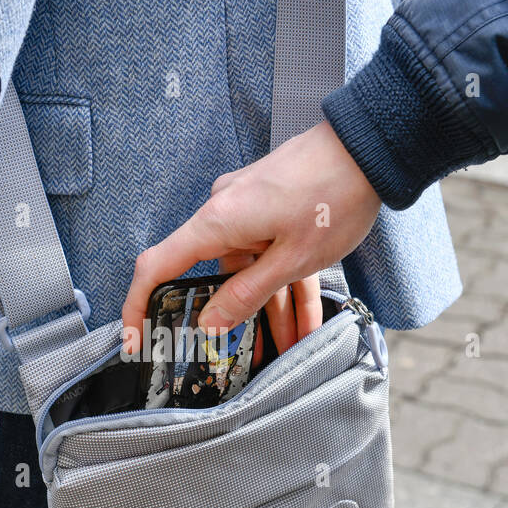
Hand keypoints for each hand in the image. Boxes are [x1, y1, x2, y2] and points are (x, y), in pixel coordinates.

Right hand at [122, 119, 381, 353]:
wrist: (371, 147)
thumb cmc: (332, 195)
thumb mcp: (291, 259)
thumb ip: (246, 294)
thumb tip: (209, 323)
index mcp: (218, 223)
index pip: (158, 267)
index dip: (139, 305)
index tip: (136, 338)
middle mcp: (226, 214)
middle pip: (213, 278)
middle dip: (233, 323)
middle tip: (240, 360)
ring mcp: (250, 209)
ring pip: (252, 272)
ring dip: (271, 311)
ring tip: (289, 348)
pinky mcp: (274, 207)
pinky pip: (273, 256)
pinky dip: (288, 287)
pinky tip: (307, 323)